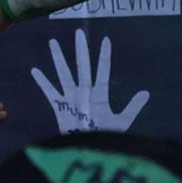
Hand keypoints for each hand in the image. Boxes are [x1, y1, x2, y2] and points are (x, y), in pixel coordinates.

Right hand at [29, 31, 148, 132]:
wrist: (88, 150)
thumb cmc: (105, 136)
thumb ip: (132, 107)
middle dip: (81, 49)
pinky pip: (50, 92)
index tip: (106, 39)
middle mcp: (84, 92)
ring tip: (53, 43)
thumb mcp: (121, 121)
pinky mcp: (60, 107)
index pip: (103, 70)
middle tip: (78, 32)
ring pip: (64, 73)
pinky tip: (35, 70)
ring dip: (59, 59)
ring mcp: (71, 98)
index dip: (105, 55)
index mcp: (100, 94)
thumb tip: (146, 92)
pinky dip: (43, 82)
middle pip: (82, 66)